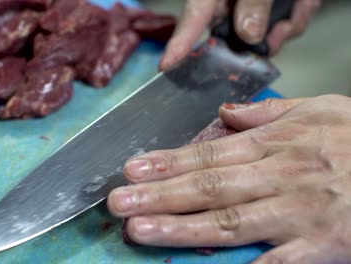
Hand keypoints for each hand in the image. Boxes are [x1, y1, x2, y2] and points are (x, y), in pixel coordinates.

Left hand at [108, 95, 350, 262]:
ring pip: (229, 221)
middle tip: (119, 202)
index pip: (209, 153)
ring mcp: (299, 213)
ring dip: (180, 227)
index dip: (167, 162)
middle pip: (208, 187)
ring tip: (140, 230)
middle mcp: (280, 176)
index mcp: (277, 145)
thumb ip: (270, 113)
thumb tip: (227, 113)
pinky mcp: (322, 247)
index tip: (133, 169)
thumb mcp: (323, 110)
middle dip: (159, 195)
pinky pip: (275, 263)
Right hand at [159, 0, 320, 70]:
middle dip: (258, 44)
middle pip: (231, 39)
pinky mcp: (270, 12)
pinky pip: (281, 27)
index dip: (178, 45)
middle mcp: (227, 4)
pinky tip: (303, 3)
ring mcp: (247, 10)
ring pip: (260, 38)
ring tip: (298, 8)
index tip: (166, 65)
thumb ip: (254, 2)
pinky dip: (296, 18)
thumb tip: (250, 35)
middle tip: (279, 33)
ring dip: (284, 29)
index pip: (192, 20)